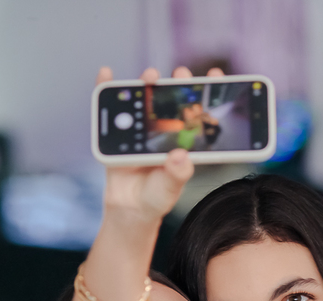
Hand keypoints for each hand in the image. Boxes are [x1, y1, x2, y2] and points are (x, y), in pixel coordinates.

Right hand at [94, 65, 223, 221]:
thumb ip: (177, 174)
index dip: (207, 93)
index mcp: (183, 139)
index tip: (217, 74)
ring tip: (150, 76)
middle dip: (178, 83)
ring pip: (145, 99)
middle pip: (172, 99)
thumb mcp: (170, 187)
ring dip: (146, 83)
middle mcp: (164, 129)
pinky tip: (105, 72)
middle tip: (181, 74)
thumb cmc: (157, 196)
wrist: (131, 207)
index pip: (198, 111)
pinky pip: (112, 107)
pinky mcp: (119, 131)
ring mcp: (141, 127)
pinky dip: (106, 87)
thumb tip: (180, 156)